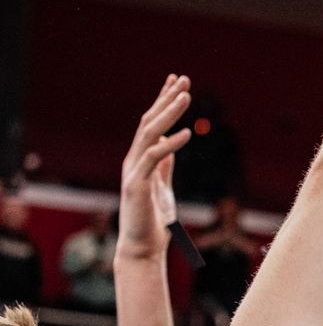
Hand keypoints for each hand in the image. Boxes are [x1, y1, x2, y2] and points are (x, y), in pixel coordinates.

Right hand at [118, 76, 192, 260]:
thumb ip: (164, 166)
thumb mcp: (162, 187)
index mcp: (140, 159)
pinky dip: (170, 144)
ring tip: (185, 96)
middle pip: (149, 122)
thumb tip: (170, 147)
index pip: (152, 123)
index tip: (176, 81)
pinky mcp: (137, 185)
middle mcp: (134, 160)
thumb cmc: (153, 220)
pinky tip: (186, 133)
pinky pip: (153, 159)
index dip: (163, 101)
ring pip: (150, 134)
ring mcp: (133, 171)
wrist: (142, 247)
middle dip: (166, 99)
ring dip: (168, 114)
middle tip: (183, 78)